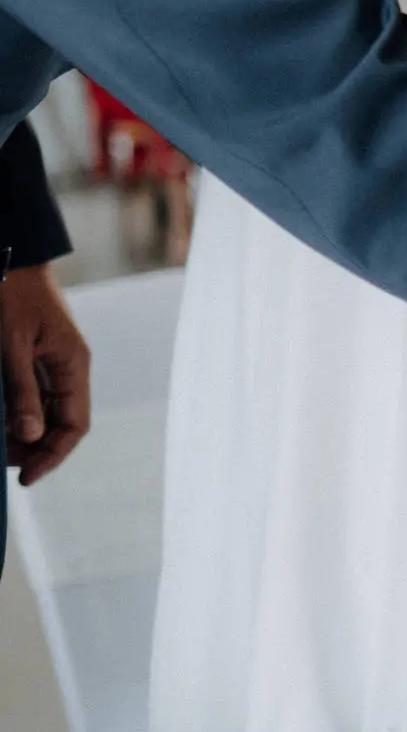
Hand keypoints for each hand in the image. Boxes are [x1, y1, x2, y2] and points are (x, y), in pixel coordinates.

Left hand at [1, 264, 90, 486]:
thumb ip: (21, 390)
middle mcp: (69, 368)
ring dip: (24, 432)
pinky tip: (0, 420)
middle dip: (35, 448)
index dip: (54, 454)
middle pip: (62, 423)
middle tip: (4, 464)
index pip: (75, 424)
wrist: (9, 254)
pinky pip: (32, 395)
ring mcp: (54, 363)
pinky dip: (16, 412)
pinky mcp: (36, 357)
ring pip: (46, 412)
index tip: (27, 476)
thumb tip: (28, 436)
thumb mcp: (10, 344)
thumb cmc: (10, 294)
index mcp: (73, 365)